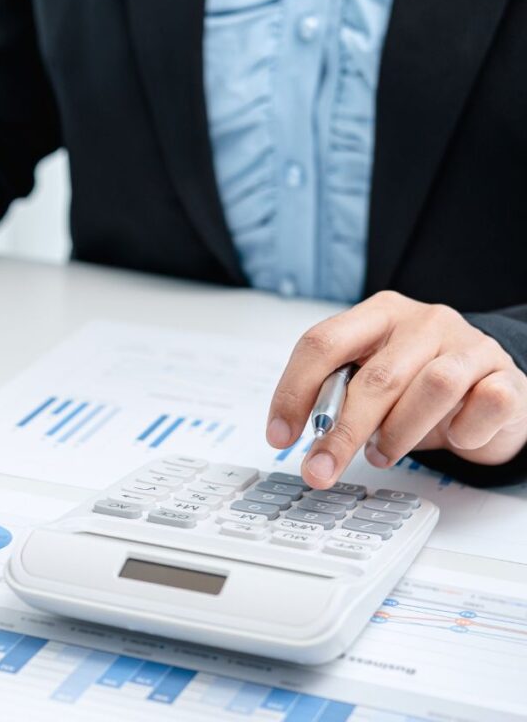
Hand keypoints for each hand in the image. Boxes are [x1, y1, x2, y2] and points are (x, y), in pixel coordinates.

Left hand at [266, 291, 526, 487]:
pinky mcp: (507, 376)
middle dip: (341, 433)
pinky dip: (463, 433)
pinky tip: (454, 438)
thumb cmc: (420, 389)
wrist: (492, 390)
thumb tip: (301, 434)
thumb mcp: (371, 385)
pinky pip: (484, 406)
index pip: (322, 342)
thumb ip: (338, 397)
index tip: (280, 435)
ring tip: (384, 453)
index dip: (294, 391)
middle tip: (320, 469)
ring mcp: (470, 345)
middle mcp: (423, 321)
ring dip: (399, 434)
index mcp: (378, 315)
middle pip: (374, 376)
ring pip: (431, 389)